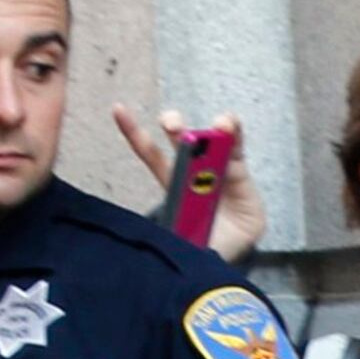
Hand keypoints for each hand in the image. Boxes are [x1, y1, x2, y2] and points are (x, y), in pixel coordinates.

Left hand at [109, 106, 268, 266]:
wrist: (235, 248)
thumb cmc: (204, 241)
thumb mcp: (184, 243)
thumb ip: (175, 240)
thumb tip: (165, 247)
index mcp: (174, 185)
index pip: (151, 154)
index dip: (134, 132)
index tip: (120, 109)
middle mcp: (194, 170)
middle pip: (181, 142)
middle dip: (175, 126)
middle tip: (172, 125)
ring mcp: (218, 167)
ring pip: (213, 138)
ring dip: (215, 127)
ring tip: (221, 125)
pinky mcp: (239, 170)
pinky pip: (237, 147)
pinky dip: (235, 134)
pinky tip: (231, 126)